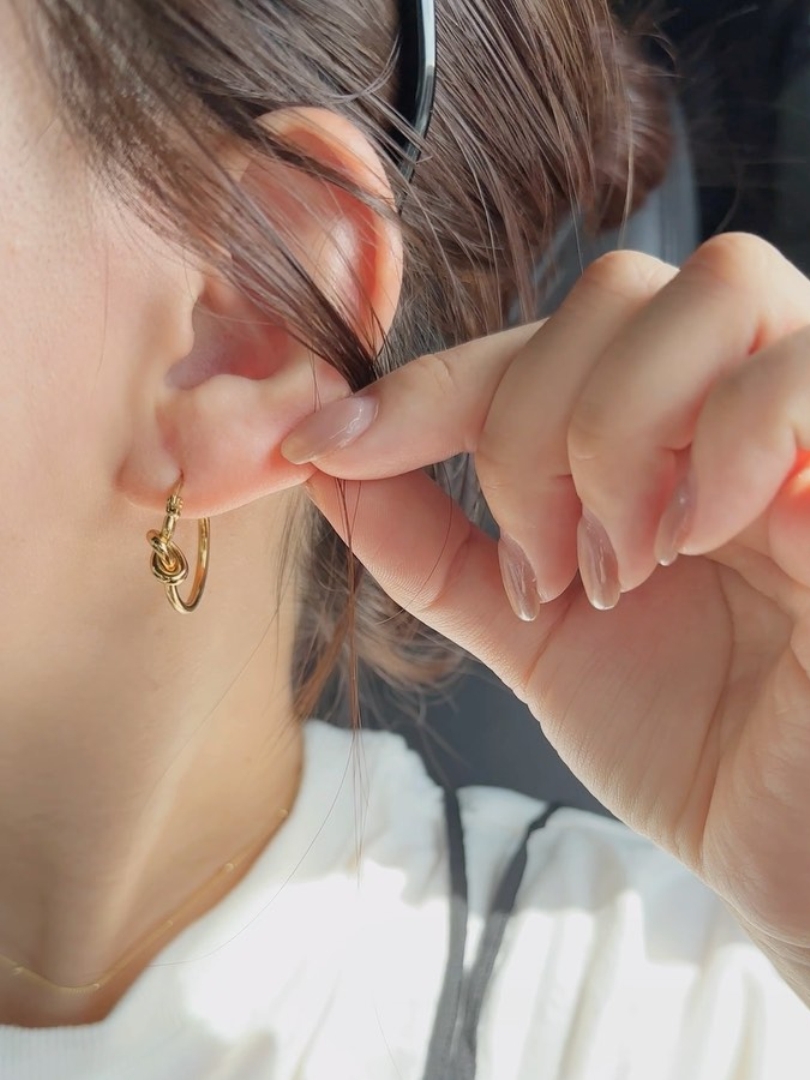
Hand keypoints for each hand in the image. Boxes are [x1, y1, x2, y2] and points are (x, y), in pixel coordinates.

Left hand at [281, 234, 809, 985]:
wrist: (795, 839)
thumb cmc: (689, 737)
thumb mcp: (534, 634)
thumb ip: (434, 547)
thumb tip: (321, 464)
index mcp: (667, 424)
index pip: (534, 344)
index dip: (420, 387)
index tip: (318, 446)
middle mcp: (749, 392)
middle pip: (616, 290)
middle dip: (532, 434)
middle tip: (548, 571)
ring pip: (714, 290)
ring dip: (622, 435)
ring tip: (626, 566)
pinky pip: (804, 375)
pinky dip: (729, 442)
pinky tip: (700, 539)